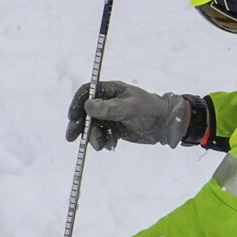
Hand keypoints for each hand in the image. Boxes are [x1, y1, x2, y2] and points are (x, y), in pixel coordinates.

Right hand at [65, 81, 204, 149]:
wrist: (165, 125)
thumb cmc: (150, 109)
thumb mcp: (130, 108)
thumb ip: (110, 108)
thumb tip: (87, 106)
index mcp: (111, 90)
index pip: (87, 92)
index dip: (77, 103)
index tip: (72, 117)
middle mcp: (108, 102)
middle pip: (85, 111)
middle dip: (79, 125)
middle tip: (71, 137)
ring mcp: (110, 116)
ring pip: (93, 126)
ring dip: (93, 137)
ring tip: (102, 146)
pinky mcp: (114, 128)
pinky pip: (102, 136)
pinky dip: (103, 142)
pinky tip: (111, 146)